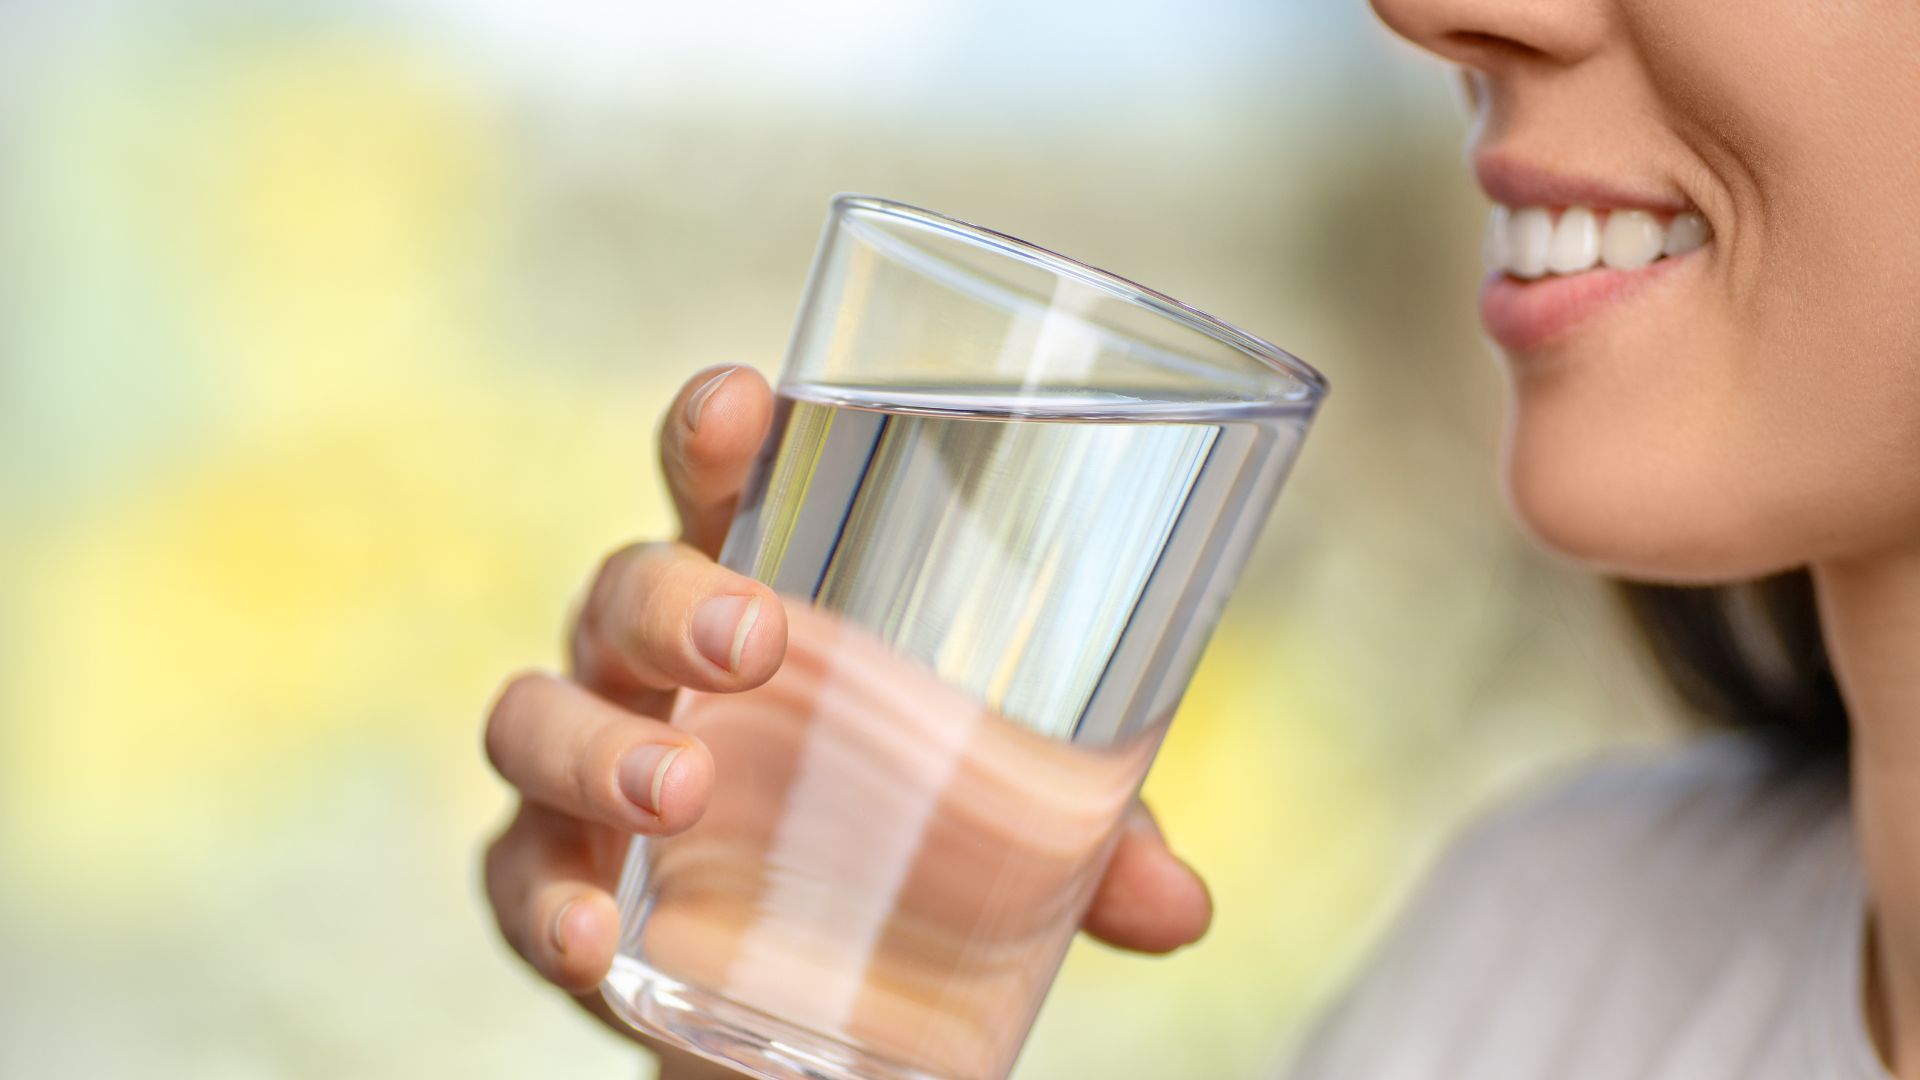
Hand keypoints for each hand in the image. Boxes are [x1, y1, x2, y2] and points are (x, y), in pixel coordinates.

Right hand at [480, 364, 1213, 1072]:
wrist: (785, 986)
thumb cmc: (886, 839)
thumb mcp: (994, 826)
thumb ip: (1085, 842)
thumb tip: (1185, 905)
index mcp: (758, 597)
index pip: (719, 487)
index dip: (716, 432)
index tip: (747, 399)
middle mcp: (653, 666)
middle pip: (625, 585)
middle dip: (674, 595)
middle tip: (755, 637)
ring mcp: (589, 767)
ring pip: (534, 711)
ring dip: (598, 741)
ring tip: (679, 788)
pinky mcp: (553, 880)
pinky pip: (514, 873)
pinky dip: (545, 901)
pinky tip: (595, 937)